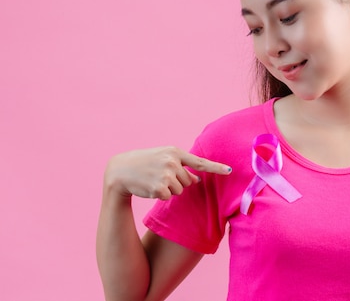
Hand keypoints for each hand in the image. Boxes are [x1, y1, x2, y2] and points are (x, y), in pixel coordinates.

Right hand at [104, 146, 231, 199]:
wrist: (120, 170)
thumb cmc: (143, 163)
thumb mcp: (162, 159)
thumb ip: (181, 167)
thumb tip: (197, 180)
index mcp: (174, 152)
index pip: (199, 162)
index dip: (216, 168)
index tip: (229, 171)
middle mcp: (172, 162)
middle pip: (188, 181)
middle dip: (177, 182)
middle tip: (159, 175)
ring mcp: (166, 175)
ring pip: (179, 190)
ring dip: (168, 189)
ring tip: (153, 180)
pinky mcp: (160, 188)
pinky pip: (168, 197)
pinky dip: (160, 195)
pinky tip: (149, 187)